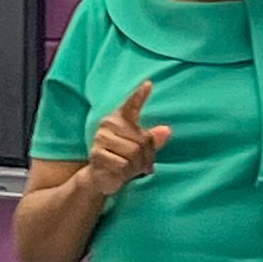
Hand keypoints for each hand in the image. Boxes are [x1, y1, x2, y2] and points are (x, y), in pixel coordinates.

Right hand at [84, 82, 171, 197]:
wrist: (101, 177)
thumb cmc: (123, 158)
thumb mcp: (140, 150)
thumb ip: (152, 140)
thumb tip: (166, 130)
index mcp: (118, 118)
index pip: (131, 105)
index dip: (139, 95)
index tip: (148, 84)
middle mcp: (107, 124)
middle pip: (142, 139)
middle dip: (146, 156)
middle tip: (143, 165)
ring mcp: (100, 138)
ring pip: (133, 152)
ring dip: (136, 165)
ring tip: (130, 168)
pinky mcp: (97, 154)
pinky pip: (123, 164)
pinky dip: (126, 172)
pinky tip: (119, 172)